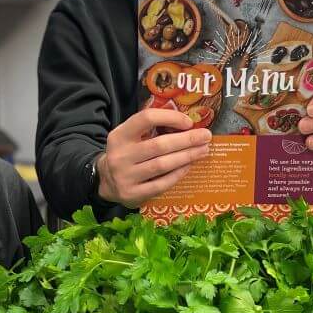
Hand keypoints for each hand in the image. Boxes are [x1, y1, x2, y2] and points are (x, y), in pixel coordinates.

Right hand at [97, 108, 211, 207]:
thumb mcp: (130, 136)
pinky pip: (161, 184)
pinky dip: (178, 174)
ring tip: (203, 151)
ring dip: (186, 157)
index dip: (170, 118)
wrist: (106, 181)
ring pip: (162, 165)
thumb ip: (151, 128)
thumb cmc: (127, 153)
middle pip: (159, 145)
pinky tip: (188, 166)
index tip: (188, 122)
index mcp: (119, 135)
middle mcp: (120, 155)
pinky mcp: (132, 194)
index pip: (146, 119)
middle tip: (206, 137)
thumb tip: (187, 123)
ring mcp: (125, 176)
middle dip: (187, 140)